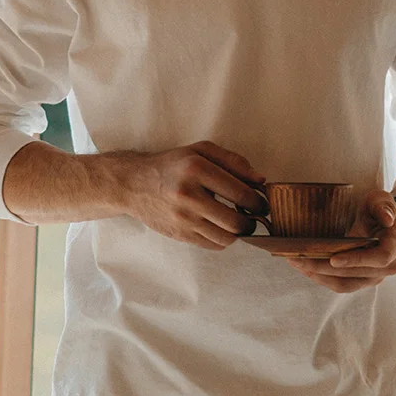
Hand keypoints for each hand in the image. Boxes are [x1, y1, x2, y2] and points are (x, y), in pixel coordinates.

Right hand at [117, 140, 268, 249]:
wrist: (134, 184)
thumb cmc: (172, 165)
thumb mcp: (200, 151)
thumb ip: (233, 161)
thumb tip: (260, 180)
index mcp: (196, 169)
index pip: (240, 193)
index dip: (258, 202)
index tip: (261, 203)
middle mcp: (188, 195)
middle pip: (236, 221)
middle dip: (251, 221)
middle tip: (253, 216)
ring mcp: (182, 218)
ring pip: (226, 238)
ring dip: (237, 232)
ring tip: (236, 222)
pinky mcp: (179, 234)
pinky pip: (212, 245)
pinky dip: (222, 239)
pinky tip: (219, 226)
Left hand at [285, 188, 395, 292]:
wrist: (384, 224)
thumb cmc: (380, 209)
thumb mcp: (382, 200)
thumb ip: (383, 206)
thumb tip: (387, 219)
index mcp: (394, 246)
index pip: (379, 258)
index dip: (357, 260)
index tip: (334, 259)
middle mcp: (386, 267)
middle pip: (354, 274)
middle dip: (325, 267)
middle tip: (299, 257)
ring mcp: (373, 277)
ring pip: (344, 284)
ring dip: (318, 275)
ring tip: (296, 262)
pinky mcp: (360, 281)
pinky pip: (339, 284)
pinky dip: (321, 278)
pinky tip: (304, 267)